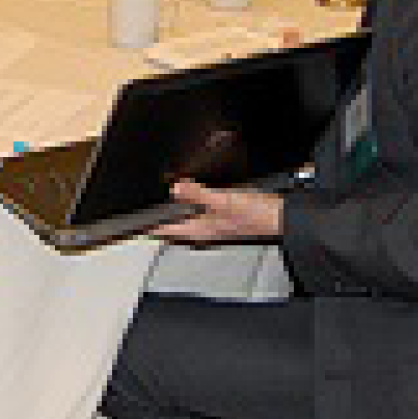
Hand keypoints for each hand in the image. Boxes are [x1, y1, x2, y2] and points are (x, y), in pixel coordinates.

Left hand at [153, 178, 283, 245]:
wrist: (280, 217)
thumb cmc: (256, 215)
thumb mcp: (222, 200)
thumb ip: (197, 194)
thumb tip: (175, 188)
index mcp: (199, 228)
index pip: (167, 230)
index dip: (151, 226)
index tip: (138, 223)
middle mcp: (204, 229)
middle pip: (176, 226)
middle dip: (162, 219)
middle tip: (148, 213)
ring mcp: (215, 224)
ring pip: (189, 220)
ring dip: (178, 211)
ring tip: (166, 204)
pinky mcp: (225, 217)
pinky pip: (203, 212)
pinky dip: (195, 205)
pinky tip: (197, 197)